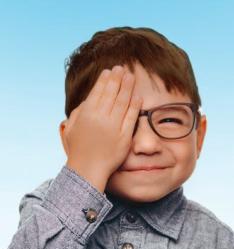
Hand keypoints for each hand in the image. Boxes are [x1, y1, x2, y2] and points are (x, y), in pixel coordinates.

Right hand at [62, 65, 142, 192]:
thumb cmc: (78, 148)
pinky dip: (135, 105)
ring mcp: (113, 127)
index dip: (105, 80)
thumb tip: (88, 99)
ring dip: (128, 87)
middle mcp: (101, 118)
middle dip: (118, 78)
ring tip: (131, 77)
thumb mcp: (71, 127)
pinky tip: (138, 96)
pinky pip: (132, 117)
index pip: (98, 92)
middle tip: (122, 68)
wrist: (88, 169)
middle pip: (112, 93)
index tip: (109, 71)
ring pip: (123, 102)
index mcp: (86, 114)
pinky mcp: (124, 136)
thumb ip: (78, 112)